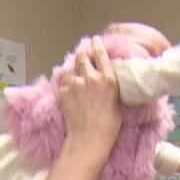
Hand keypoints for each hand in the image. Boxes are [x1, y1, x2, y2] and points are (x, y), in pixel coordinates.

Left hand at [57, 36, 121, 162]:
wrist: (89, 138)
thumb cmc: (108, 126)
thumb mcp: (117, 104)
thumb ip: (110, 89)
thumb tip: (107, 85)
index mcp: (108, 79)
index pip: (100, 53)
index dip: (96, 44)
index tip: (94, 40)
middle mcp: (91, 77)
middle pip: (82, 57)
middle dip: (82, 56)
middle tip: (82, 59)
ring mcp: (74, 84)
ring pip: (70, 70)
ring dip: (73, 73)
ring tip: (76, 83)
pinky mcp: (62, 92)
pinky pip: (62, 84)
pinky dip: (65, 88)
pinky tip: (70, 97)